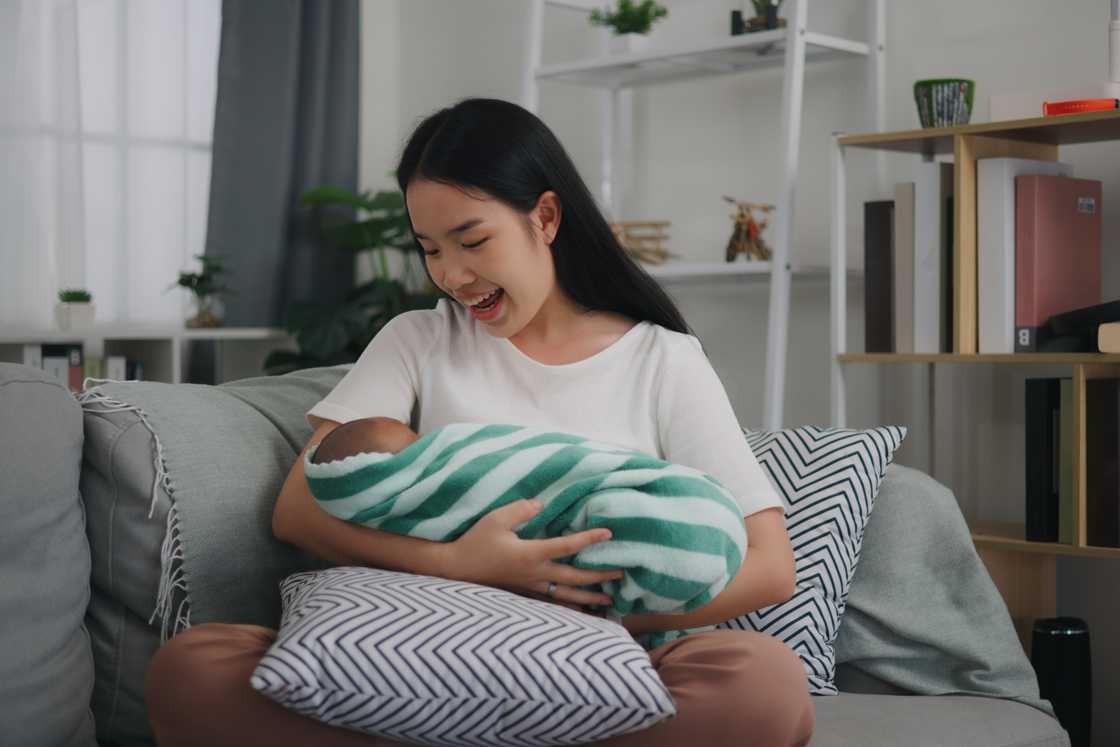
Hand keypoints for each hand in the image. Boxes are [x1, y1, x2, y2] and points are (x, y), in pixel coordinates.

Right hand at [445, 499, 623, 610]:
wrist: (455, 569)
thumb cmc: (475, 541)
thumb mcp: (496, 518)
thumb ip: (521, 509)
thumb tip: (542, 505)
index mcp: (531, 554)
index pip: (568, 547)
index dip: (589, 539)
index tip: (608, 533)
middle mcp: (535, 574)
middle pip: (574, 578)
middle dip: (599, 576)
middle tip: (621, 574)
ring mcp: (529, 587)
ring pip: (565, 596)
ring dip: (589, 598)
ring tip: (609, 601)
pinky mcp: (522, 593)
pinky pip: (551, 602)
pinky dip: (569, 607)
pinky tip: (580, 610)